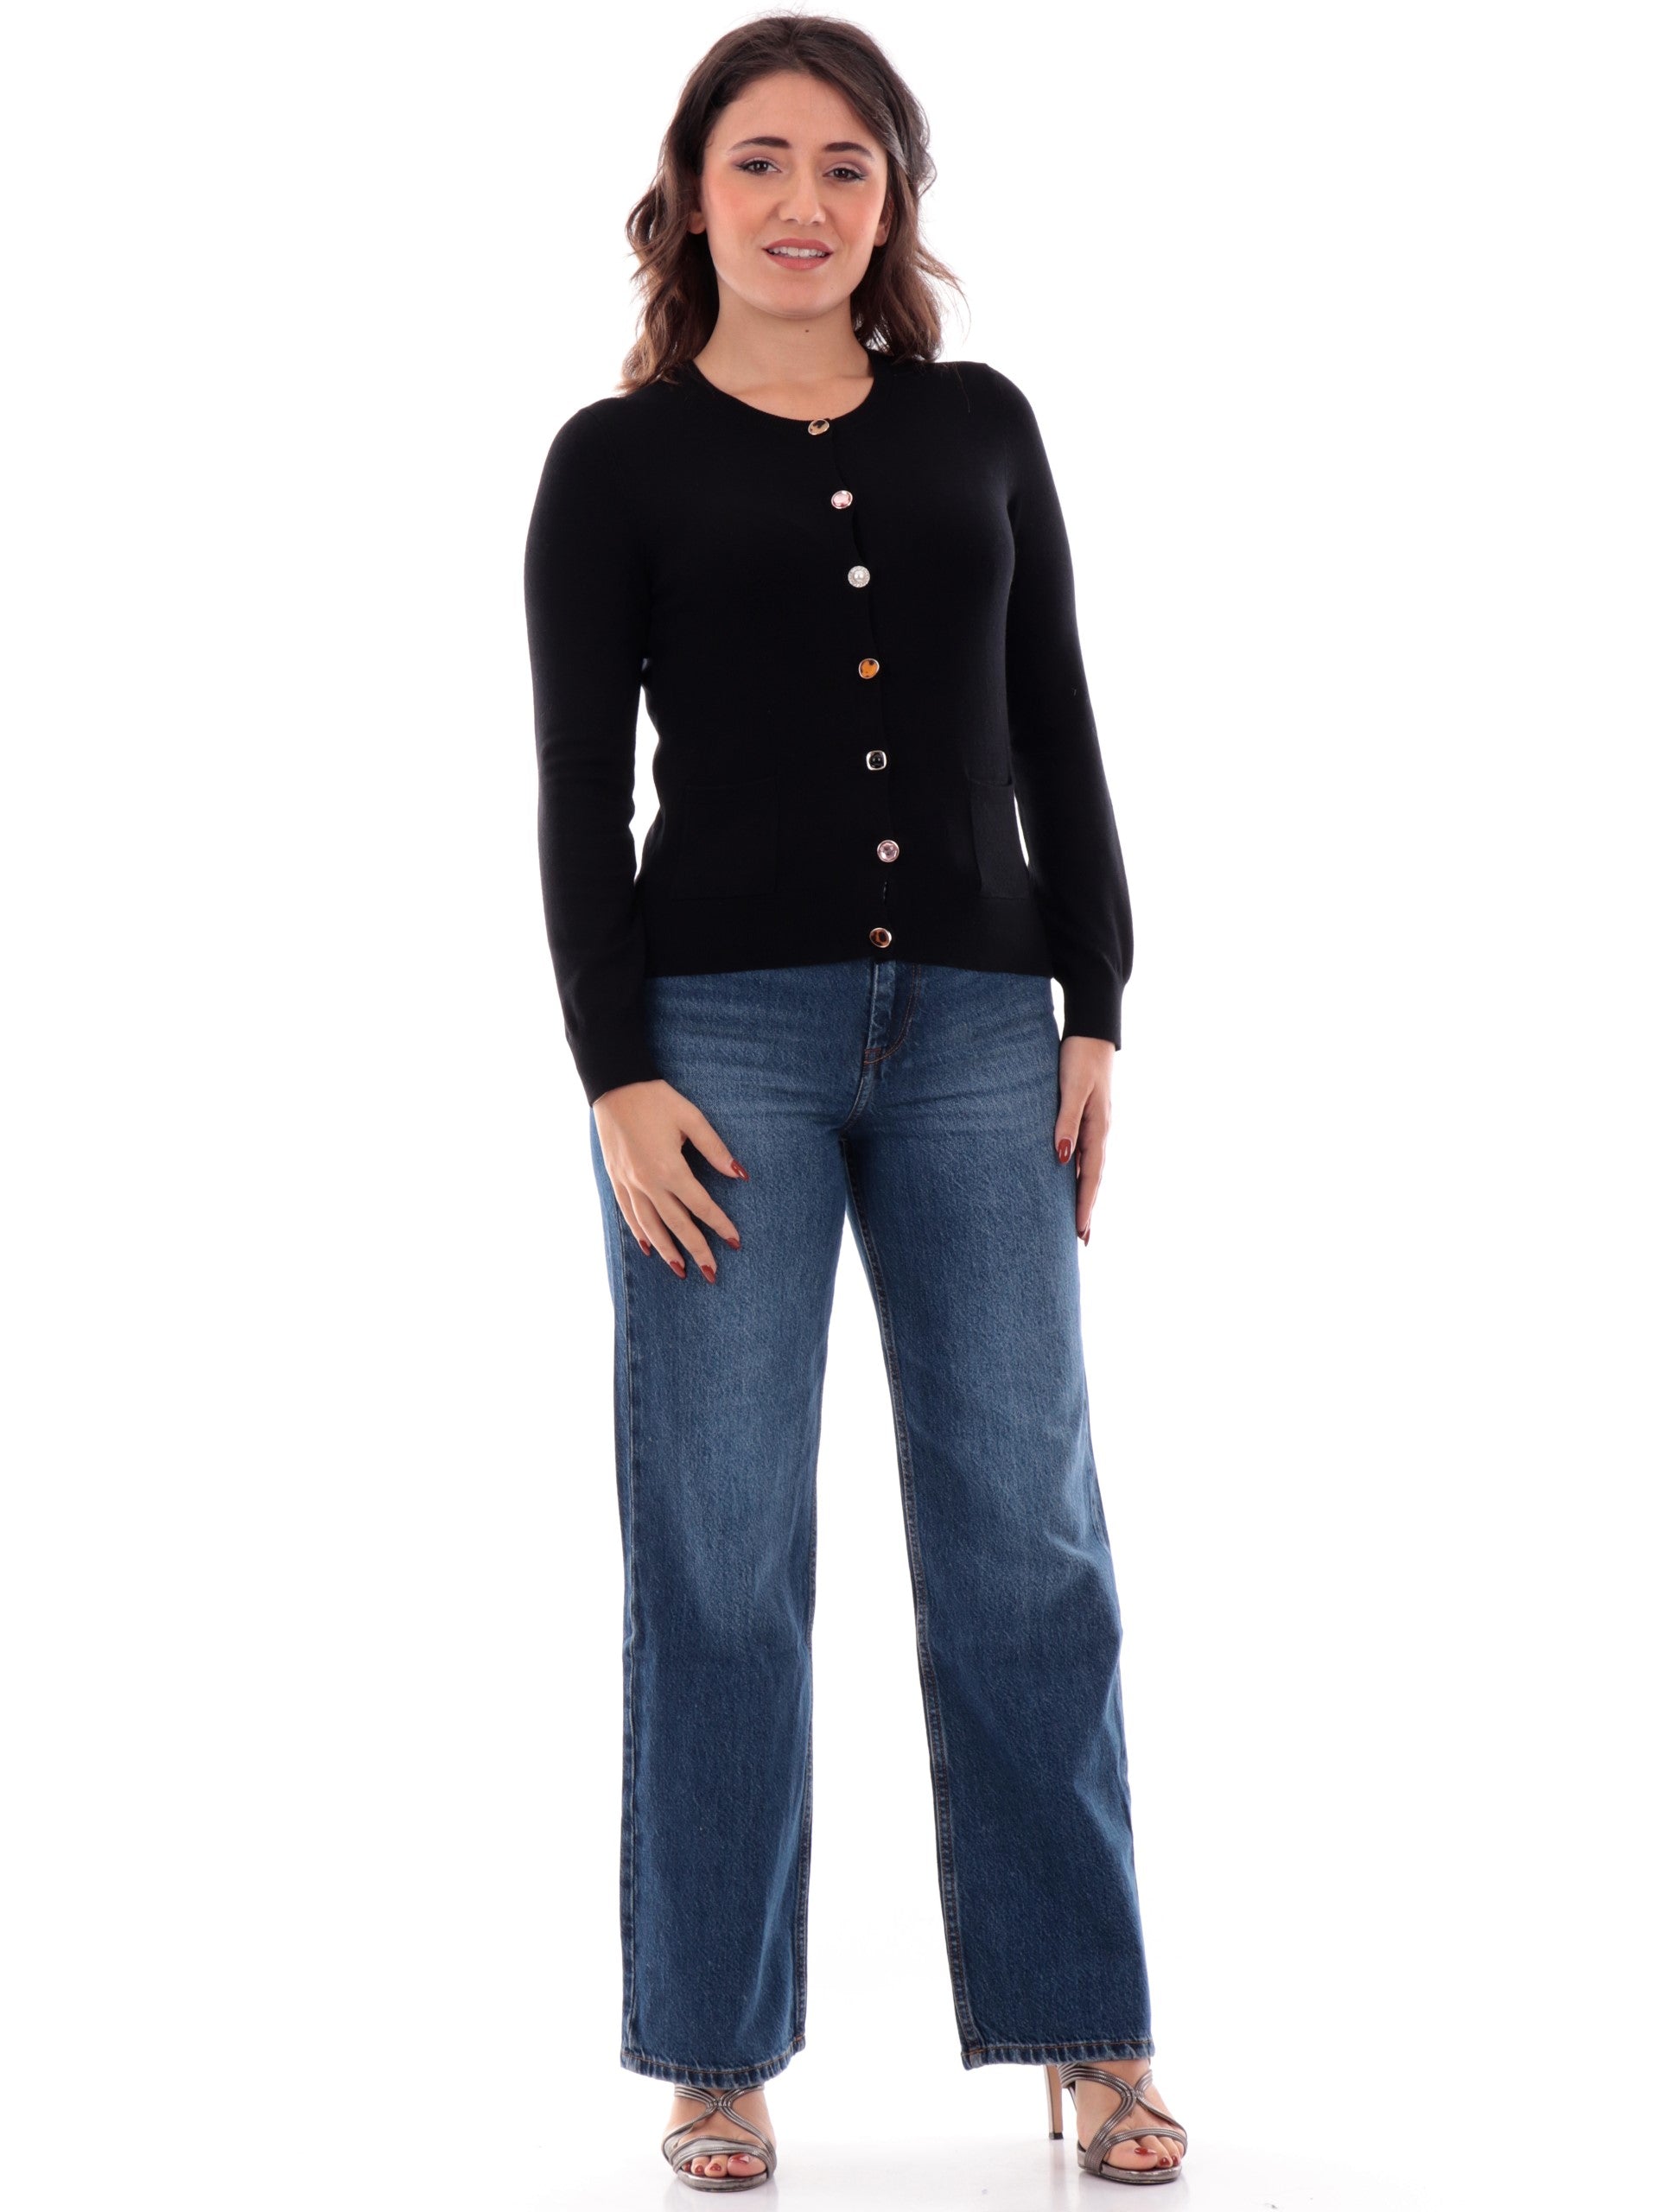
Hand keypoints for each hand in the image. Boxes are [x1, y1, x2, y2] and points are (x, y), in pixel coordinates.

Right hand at [592, 1078, 747, 1281]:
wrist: (615, 1085)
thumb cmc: (657, 1099)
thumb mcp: (692, 1118)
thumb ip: (715, 1149)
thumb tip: (739, 1175)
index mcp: (669, 1168)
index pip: (701, 1205)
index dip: (720, 1225)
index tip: (735, 1242)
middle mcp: (647, 1182)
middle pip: (677, 1224)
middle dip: (696, 1250)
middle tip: (711, 1274)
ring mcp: (629, 1182)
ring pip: (650, 1226)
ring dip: (667, 1250)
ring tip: (681, 1270)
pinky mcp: (616, 1178)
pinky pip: (629, 1213)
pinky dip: (640, 1233)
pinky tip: (650, 1247)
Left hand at [1054, 1036, 1114, 1245]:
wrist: (1091, 1031)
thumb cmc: (1078, 1057)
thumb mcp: (1071, 1088)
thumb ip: (1065, 1122)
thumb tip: (1061, 1158)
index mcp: (1098, 1128)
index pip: (1090, 1175)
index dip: (1085, 1204)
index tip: (1080, 1230)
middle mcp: (1099, 1131)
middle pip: (1092, 1178)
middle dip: (1087, 1208)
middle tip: (1082, 1239)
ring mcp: (1094, 1126)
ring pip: (1088, 1168)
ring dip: (1083, 1194)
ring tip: (1078, 1221)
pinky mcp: (1087, 1117)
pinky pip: (1083, 1153)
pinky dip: (1078, 1174)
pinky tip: (1070, 1182)